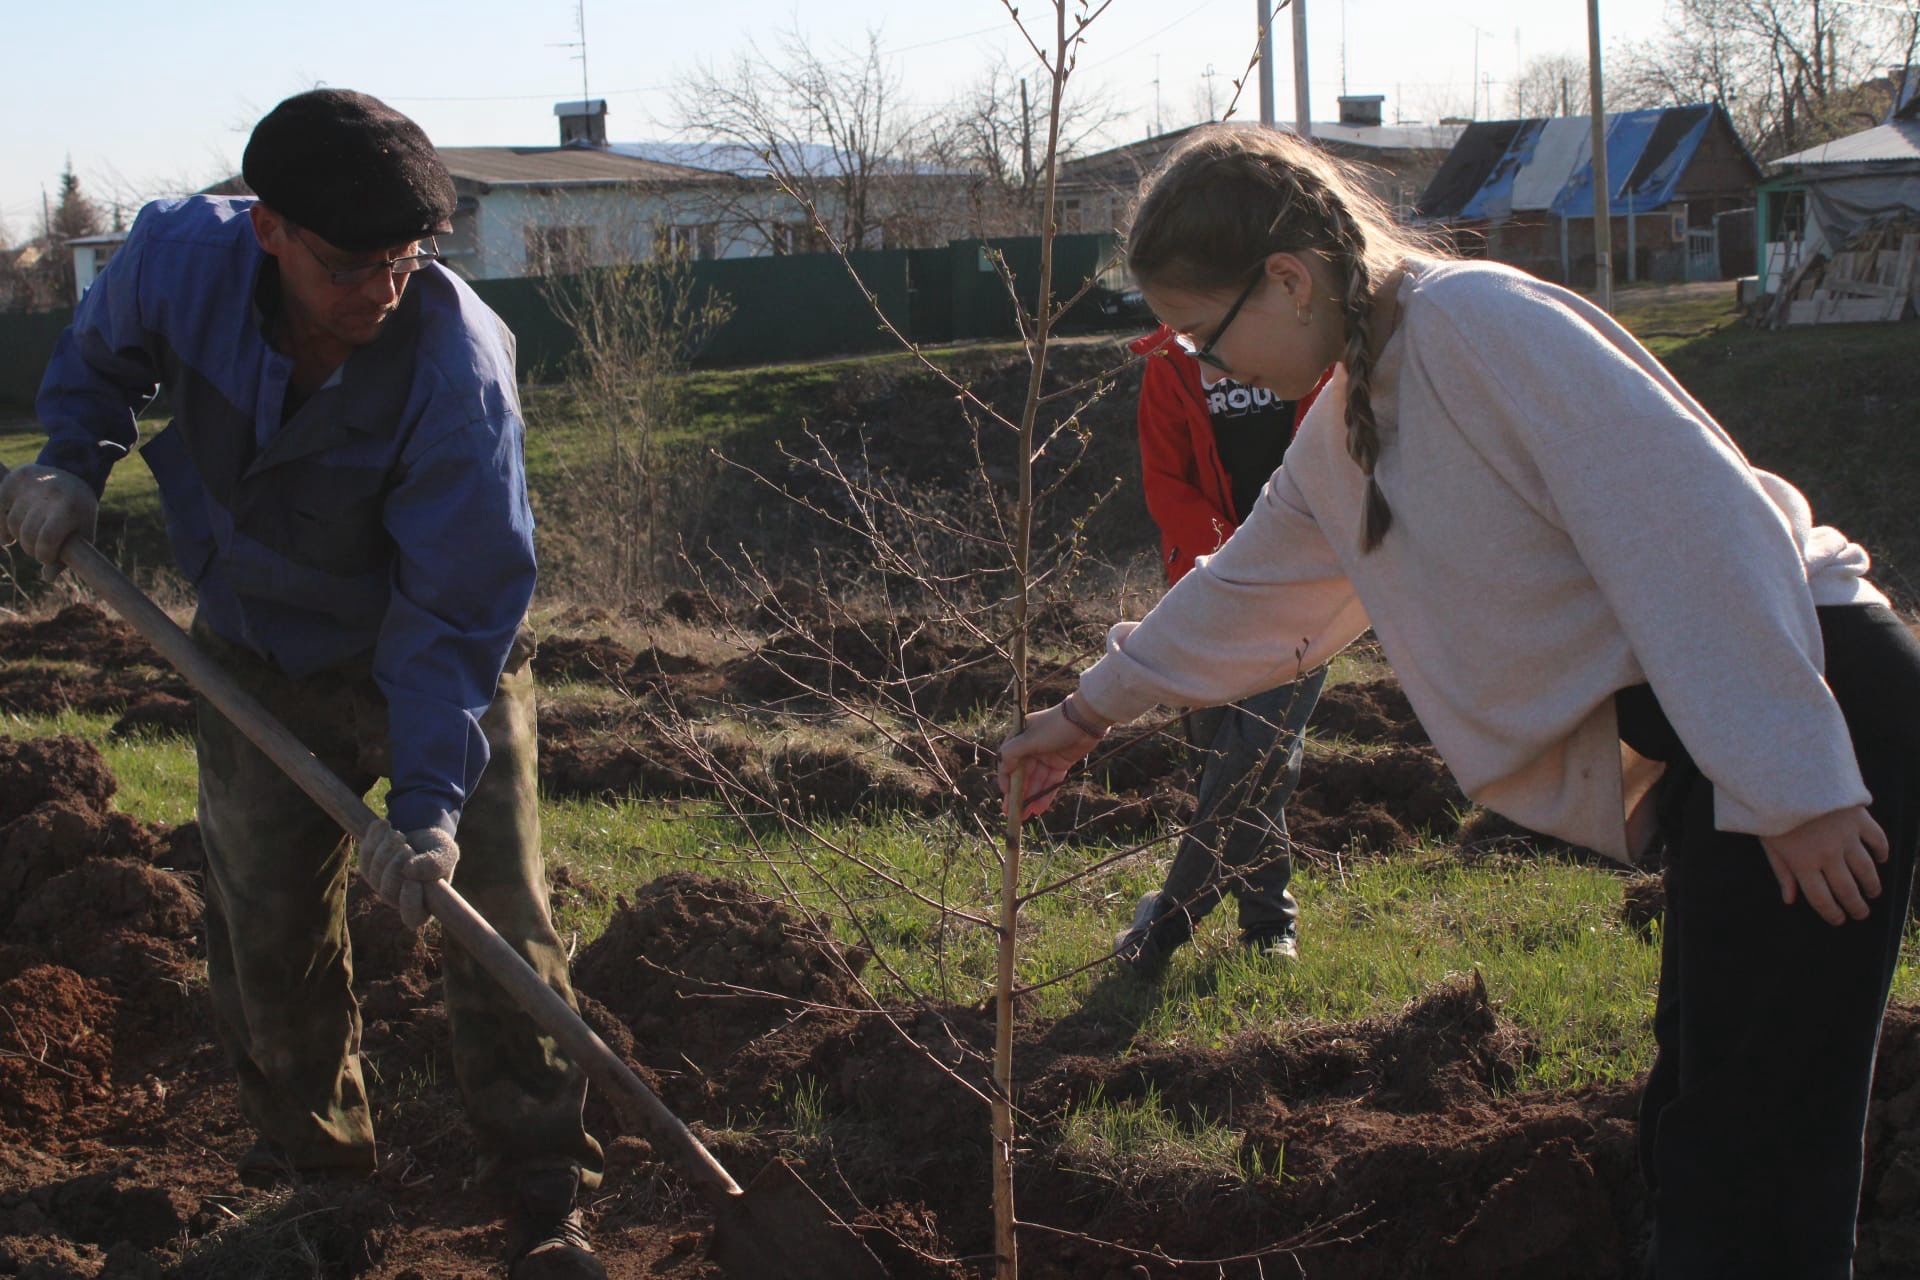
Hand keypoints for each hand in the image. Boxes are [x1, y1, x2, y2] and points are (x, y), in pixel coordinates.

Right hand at [0, 464, 97, 580]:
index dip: (44, 555)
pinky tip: (6, 534)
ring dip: (17, 535)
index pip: (47, 539)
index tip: (46, 557)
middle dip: (30, 547)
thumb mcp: (82, 534)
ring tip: (27, 536)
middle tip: (36, 548)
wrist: (73, 475)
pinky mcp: (16, 478)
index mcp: (70, 508)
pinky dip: (0, 523)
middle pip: (27, 533)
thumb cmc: (77, 513)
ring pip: (12, 522)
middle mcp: (51, 492)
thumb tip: (47, 578)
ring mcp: (32, 484)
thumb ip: (67, 558)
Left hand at [358, 819, 458, 929]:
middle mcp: (398, 899)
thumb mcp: (446, 853)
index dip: (409, 902)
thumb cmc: (438, 849)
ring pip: (373, 872)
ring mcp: (380, 885)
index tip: (412, 881)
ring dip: (386, 847)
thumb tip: (409, 871)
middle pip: (387, 891)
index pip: (412, 917)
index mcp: (423, 903)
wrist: (423, 832)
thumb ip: (436, 864)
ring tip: (400, 835)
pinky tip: (385, 826)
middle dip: (396, 864)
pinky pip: (364, 855)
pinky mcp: (367, 868)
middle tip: (407, 847)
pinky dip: (374, 837)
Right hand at [996, 701, 1105, 820]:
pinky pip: (1050, 782)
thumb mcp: (1029, 739)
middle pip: (1022, 775)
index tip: (1006, 795)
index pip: (1008, 762)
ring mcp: (1046, 757)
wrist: (1086, 720)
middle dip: (1018, 794)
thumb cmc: (1055, 726)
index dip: (1006, 780)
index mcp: (1020, 738)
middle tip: (1012, 813)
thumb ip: (1012, 753)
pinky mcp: (1060, 763)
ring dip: (1031, 798)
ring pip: (1036, 781)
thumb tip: (1003, 769)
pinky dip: (1046, 794)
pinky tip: (1040, 809)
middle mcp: (1031, 748)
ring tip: (1026, 816)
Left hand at [1759, 804, 1888, 925]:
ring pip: (1866, 870)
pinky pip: (1877, 839)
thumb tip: (1789, 900)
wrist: (1786, 774)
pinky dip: (1881, 851)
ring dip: (1871, 885)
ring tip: (1872, 893)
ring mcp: (1846, 837)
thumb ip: (1782, 871)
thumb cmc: (1769, 809)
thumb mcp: (1768, 842)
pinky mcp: (1859, 818)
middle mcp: (1827, 855)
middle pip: (1847, 890)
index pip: (1821, 899)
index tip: (1839, 920)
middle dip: (1856, 907)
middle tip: (1861, 913)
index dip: (1832, 914)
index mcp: (1802, 863)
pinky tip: (1880, 859)